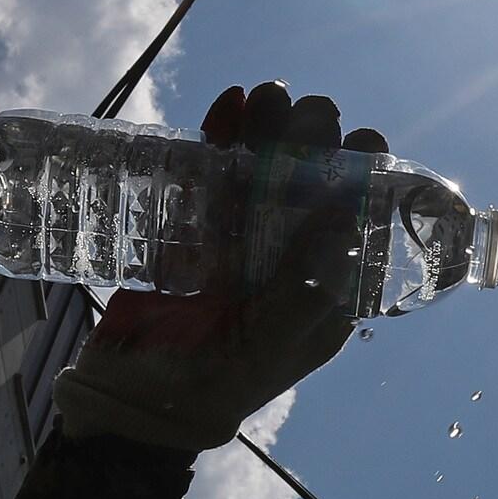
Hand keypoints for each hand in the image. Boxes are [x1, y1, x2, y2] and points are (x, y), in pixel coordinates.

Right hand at [53, 82, 390, 451]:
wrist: (133, 401)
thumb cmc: (212, 384)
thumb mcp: (272, 344)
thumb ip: (308, 285)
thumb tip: (348, 214)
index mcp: (323, 287)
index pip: (355, 220)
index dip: (364, 176)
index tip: (364, 139)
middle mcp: (287, 254)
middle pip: (310, 182)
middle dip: (314, 140)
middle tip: (310, 114)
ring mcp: (239, 236)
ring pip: (263, 167)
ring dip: (270, 127)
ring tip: (268, 97)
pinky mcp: (191, 224)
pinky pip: (211, 170)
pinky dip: (222, 134)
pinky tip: (232, 104)